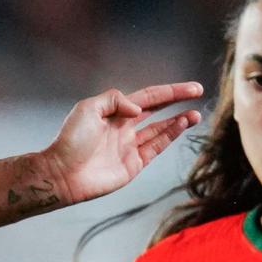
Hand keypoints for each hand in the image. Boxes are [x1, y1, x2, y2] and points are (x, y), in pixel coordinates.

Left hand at [39, 83, 203, 204]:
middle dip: (177, 101)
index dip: (169, 91)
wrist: (63, 173)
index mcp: (114, 112)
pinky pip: (156, 147)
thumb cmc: (71, 140)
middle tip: (198, 92)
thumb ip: (115, 99)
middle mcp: (124, 127)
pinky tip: (182, 125)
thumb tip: (138, 109)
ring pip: (160, 129)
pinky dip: (170, 136)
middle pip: (157, 110)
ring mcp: (130, 146)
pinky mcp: (133, 164)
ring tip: (195, 114)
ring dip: (179, 121)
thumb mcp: (88, 108)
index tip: (191, 88)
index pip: (148, 97)